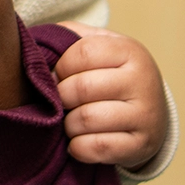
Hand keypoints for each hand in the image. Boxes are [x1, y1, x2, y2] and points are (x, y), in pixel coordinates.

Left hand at [55, 22, 167, 169]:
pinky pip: (98, 148)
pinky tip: (77, 141)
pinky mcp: (143, 145)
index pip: (82, 53)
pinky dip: (78, 147)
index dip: (61, 66)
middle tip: (61, 101)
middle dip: (61, 96)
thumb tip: (33, 45)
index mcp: (129, 51)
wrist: (151, 110)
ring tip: (69, 120)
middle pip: (81, 87)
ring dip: (68, 123)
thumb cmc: (110, 72)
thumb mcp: (96, 45)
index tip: (60, 75)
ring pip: (87, 119)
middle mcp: (142, 81)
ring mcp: (146, 115)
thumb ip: (66, 37)